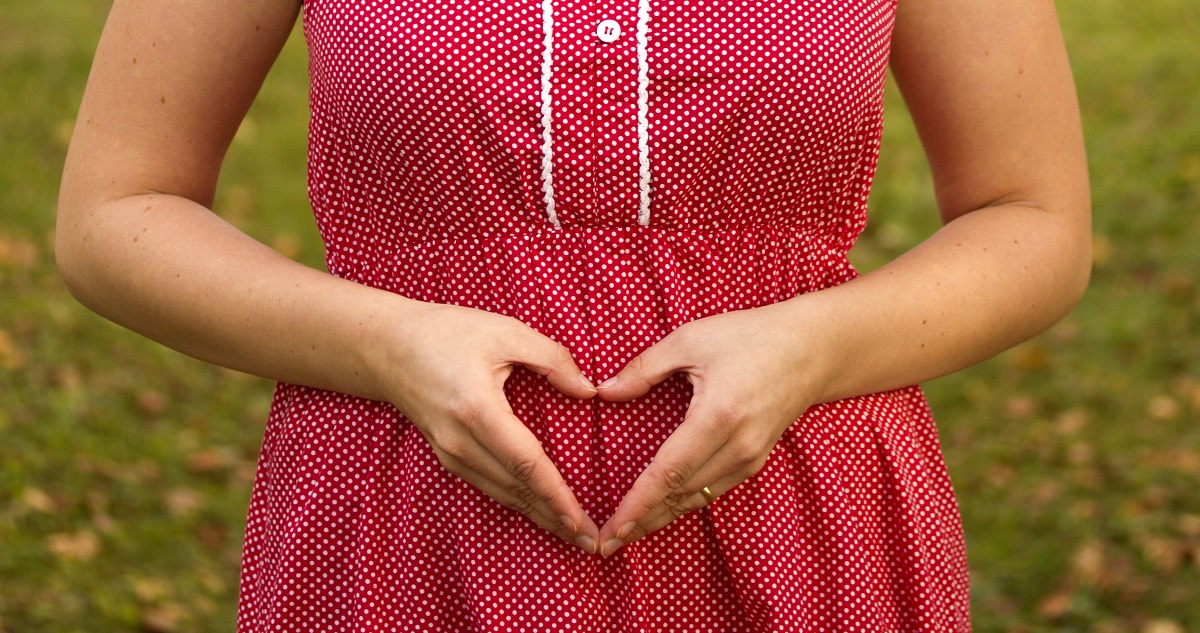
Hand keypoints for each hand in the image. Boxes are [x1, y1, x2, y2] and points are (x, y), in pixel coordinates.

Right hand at [375, 301, 601, 553]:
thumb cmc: (448, 332)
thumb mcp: (506, 331)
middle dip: (555, 517)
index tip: (580, 520)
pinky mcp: (447, 455)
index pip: (526, 463)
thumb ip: (552, 358)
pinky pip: (488, 485)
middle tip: (591, 542)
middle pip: (516, 489)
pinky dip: (517, 500)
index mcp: (478, 409)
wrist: (388, 347)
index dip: (556, 495)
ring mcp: (450, 452)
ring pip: (501, 493)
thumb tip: (589, 391)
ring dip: (538, 515)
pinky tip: (537, 509)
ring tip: (571, 533)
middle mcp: (461, 441)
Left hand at [593, 304, 821, 556]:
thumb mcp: (690, 339)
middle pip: (681, 494)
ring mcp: (751, 457)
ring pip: (697, 498)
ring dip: (661, 516)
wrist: (810, 349)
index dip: (638, 504)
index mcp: (718, 415)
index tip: (612, 528)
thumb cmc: (748, 337)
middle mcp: (738, 446)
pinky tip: (661, 509)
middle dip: (642, 520)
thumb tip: (604, 392)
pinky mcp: (755, 461)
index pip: (669, 472)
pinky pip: (713, 489)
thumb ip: (644, 368)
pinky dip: (683, 502)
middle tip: (606, 543)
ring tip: (627, 532)